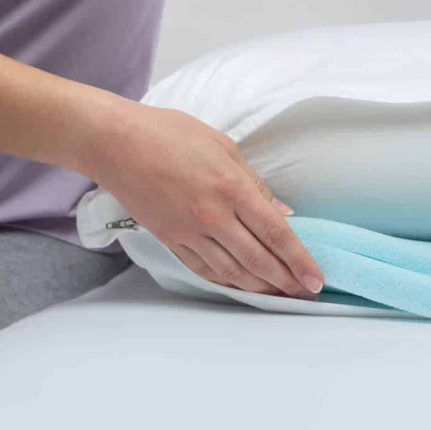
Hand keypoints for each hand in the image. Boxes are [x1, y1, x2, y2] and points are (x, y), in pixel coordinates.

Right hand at [84, 104, 325, 297]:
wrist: (115, 143)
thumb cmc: (170, 134)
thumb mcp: (224, 147)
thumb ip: (256, 184)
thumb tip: (283, 213)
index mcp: (232, 188)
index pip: (277, 234)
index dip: (299, 260)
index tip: (315, 279)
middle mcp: (213, 216)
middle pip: (258, 260)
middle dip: (286, 282)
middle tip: (305, 294)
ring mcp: (189, 232)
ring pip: (232, 272)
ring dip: (260, 288)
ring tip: (280, 295)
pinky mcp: (170, 239)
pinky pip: (204, 269)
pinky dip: (227, 281)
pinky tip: (242, 286)